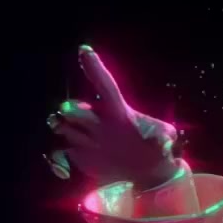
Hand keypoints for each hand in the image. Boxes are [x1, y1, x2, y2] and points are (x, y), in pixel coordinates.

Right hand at [44, 46, 181, 186]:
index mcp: (117, 112)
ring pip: (63, 126)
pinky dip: (56, 157)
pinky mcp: (78, 155)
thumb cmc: (157, 148)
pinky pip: (58, 152)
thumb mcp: (167, 139)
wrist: (147, 172)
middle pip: (77, 109)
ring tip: (61, 127)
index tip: (85, 50)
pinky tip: (61, 166)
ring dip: (61, 126)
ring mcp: (85, 138)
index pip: (105, 85)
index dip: (95, 69)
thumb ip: (165, 137)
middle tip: (69, 110)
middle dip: (72, 109)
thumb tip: (166, 142)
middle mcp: (97, 121)